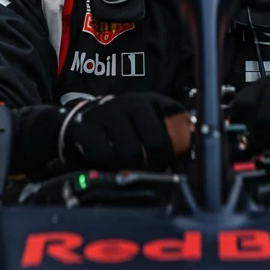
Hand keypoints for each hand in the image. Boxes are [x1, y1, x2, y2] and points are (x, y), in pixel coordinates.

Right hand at [59, 92, 189, 170]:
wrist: (77, 121)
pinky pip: (104, 156)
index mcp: (148, 101)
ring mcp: (106, 114)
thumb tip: (192, 148)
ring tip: (127, 166)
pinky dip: (107, 165)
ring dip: (130, 166)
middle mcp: (128, 103)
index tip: (172, 161)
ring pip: (130, 152)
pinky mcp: (85, 128)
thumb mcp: (147, 118)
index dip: (176, 150)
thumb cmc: (119, 125)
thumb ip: (171, 128)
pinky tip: (107, 162)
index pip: (175, 125)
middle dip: (156, 161)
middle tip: (150, 168)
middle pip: (156, 142)